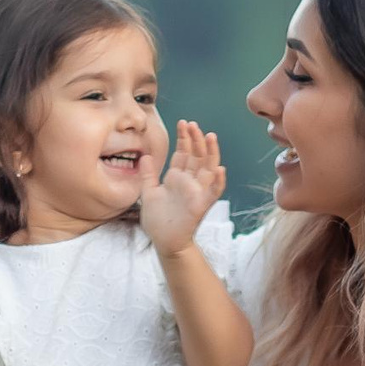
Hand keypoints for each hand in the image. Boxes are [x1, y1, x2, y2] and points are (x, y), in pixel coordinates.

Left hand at [137, 120, 226, 256]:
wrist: (164, 242)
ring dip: (210, 153)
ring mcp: (197, 192)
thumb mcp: (148, 193)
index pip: (183, 153)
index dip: (184, 138)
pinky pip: (214, 192)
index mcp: (176, 177)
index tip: (183, 123)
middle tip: (193, 124)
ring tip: (209, 136)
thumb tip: (144, 156)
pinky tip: (219, 169)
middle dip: (195, 140)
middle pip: (196, 156)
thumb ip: (148, 175)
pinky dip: (219, 181)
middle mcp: (189, 182)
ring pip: (208, 168)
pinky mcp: (201, 205)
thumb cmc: (157, 220)